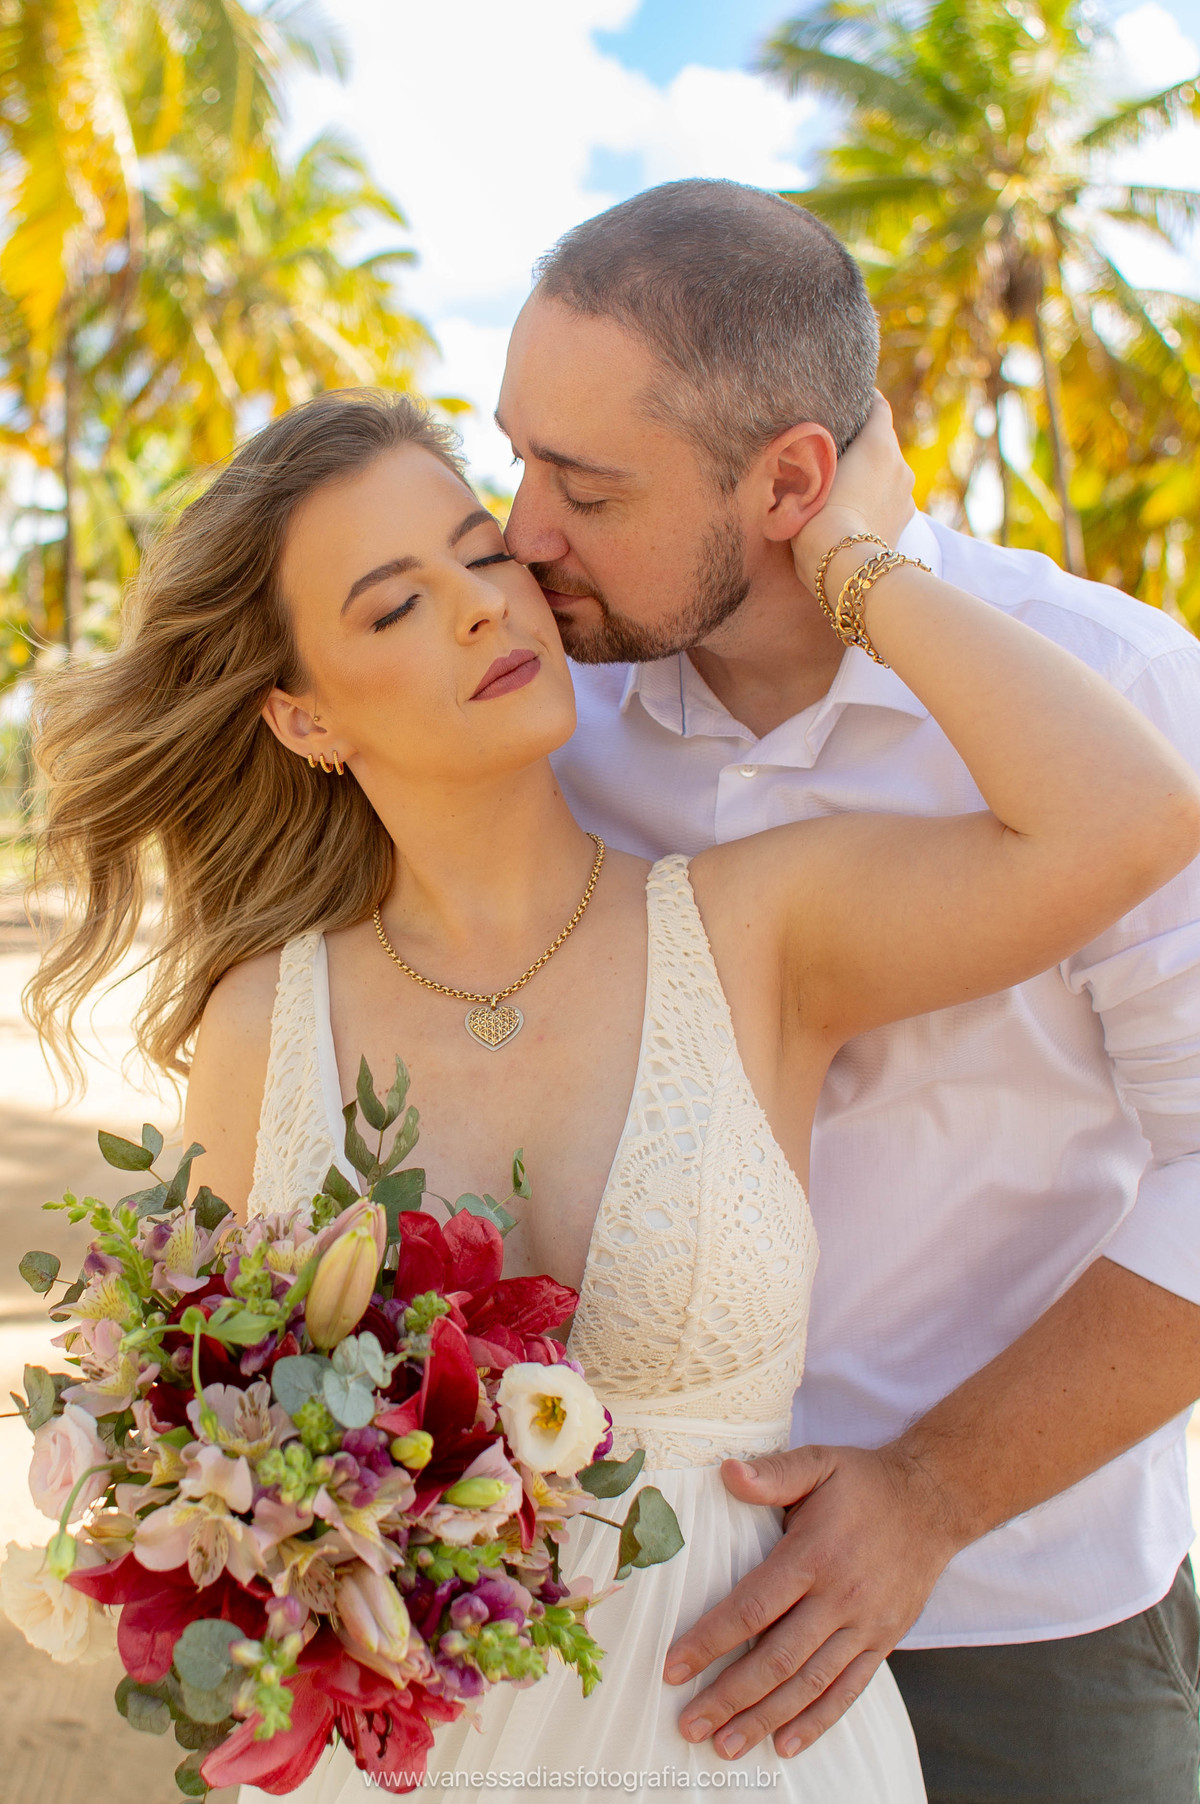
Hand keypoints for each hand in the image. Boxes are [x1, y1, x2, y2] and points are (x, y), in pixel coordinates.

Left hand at [663, 1444, 963, 1759]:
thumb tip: (727, 1472)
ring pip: (810, 1683)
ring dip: (765, 1718)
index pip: (752, 1608)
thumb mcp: (819, 1462)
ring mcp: (865, 1625)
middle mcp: (840, 1597)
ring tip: (726, 1745)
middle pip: (777, 1659)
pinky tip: (786, 1743)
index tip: (674, 1668)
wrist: (934, 1501)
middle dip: (729, 1696)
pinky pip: (849, 1690)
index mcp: (814, 1554)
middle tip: (689, 1724)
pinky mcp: (884, 1641)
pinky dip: (817, 1721)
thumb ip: (773, 1473)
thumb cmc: (865, 1482)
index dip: (710, 1641)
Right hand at [791, 394, 915, 591]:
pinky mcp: (904, 523)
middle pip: (881, 443)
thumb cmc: (818, 518)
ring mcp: (906, 496)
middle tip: (833, 454)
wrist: (843, 568)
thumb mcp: (804, 479)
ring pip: (886, 474)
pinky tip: (855, 515)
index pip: (878, 406)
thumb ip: (808, 455)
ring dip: (869, 477)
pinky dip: (875, 502)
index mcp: (879, 443)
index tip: (847, 404)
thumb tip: (795, 449)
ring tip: (842, 489)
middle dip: (861, 447)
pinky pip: (888, 501)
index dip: (863, 402)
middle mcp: (900, 464)